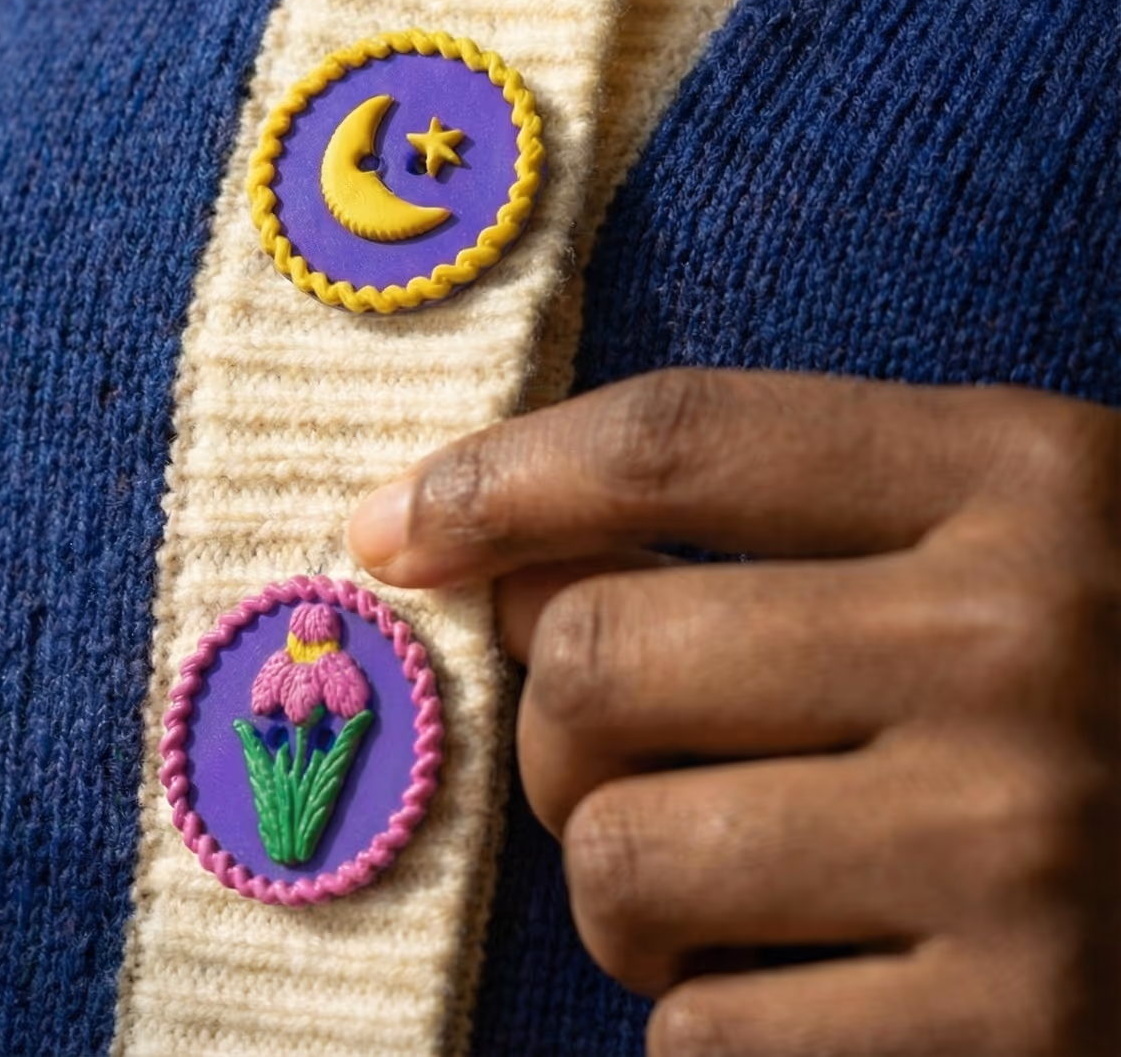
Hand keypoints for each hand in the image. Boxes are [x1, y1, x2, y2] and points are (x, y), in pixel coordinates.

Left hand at [347, 371, 1120, 1056]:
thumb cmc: (1107, 658)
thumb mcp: (1000, 521)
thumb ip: (785, 508)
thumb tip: (496, 554)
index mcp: (1019, 476)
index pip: (680, 442)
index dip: (499, 479)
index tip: (389, 528)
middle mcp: (1022, 647)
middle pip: (603, 656)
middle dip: (549, 712)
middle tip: (599, 736)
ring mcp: (1024, 856)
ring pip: (621, 856)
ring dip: (615, 872)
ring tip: (705, 865)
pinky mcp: (1026, 1041)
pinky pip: (706, 1033)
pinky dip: (704, 1009)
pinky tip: (804, 973)